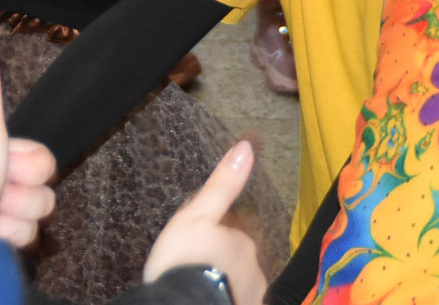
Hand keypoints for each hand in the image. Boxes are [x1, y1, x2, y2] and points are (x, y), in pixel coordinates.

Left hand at [0, 37, 58, 247]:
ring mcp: (5, 218)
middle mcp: (5, 188)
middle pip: (45, 194)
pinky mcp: (1, 243)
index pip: (47, 164)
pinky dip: (7, 237)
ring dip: (12, 217)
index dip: (29, 165)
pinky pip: (26, 242)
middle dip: (20, 194)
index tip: (4, 163)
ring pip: (36, 219)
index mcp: (4, 159)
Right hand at [141, 141, 268, 304]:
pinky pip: (237, 299)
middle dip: (218, 261)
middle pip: (235, 259)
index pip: (231, 233)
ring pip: (237, 281)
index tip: (191, 246)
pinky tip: (205, 298)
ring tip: (195, 287)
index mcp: (243, 240)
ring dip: (222, 282)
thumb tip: (245, 148)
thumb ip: (222, 186)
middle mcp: (255, 267)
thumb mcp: (195, 216)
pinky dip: (226, 296)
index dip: (210, 238)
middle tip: (191, 269)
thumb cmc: (183, 264)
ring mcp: (252, 293)